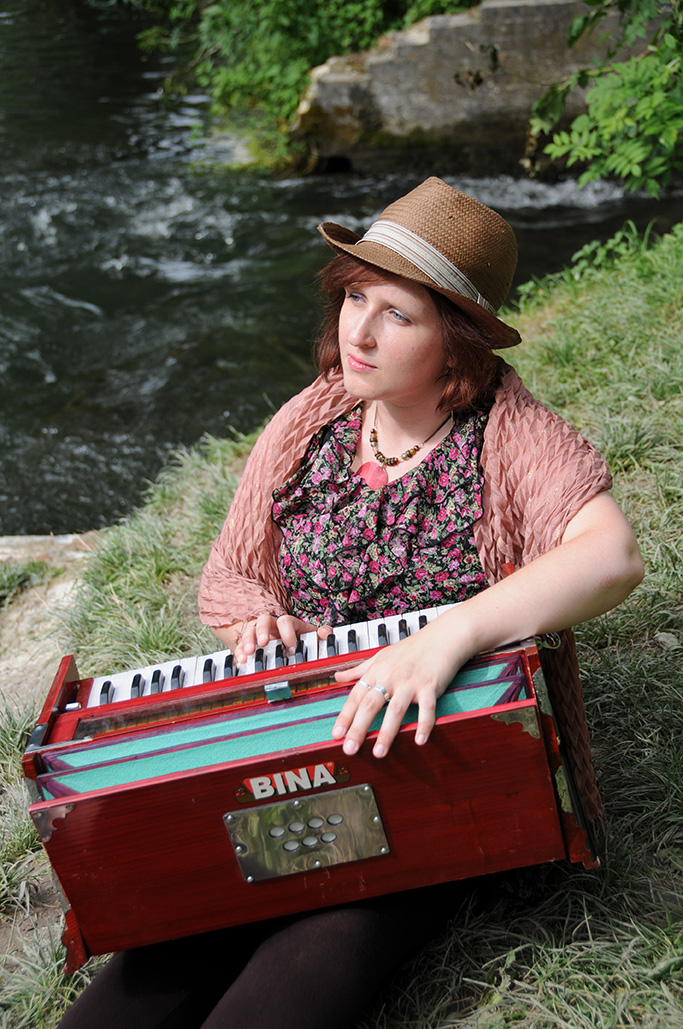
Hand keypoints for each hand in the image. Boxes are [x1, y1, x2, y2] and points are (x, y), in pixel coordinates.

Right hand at [233, 614, 331, 664]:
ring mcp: (258, 635)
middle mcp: (271, 626)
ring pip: (249, 631)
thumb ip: (321, 633)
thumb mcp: (311, 635)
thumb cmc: (297, 638)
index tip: (291, 649)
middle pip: (263, 620)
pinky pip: (240, 646)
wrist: (284, 643)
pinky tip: (240, 660)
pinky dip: (239, 652)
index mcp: (287, 623)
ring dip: (247, 641)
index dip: (287, 634)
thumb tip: (326, 632)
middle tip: (263, 643)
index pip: (285, 621)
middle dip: (262, 631)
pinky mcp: (248, 645)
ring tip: (248, 653)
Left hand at [332, 625, 461, 758]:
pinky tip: (419, 740)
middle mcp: (390, 677)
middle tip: (349, 749)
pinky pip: (427, 708)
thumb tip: (337, 676)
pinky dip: (424, 724)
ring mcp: (410, 682)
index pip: (355, 696)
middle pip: (371, 704)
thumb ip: (358, 669)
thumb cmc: (410, 649)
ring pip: (395, 709)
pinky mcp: (430, 686)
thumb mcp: (379, 656)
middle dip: (359, 728)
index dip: (345, 716)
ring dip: (387, 733)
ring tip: (379, 753)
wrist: (441, 638)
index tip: (336, 735)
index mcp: (377, 671)